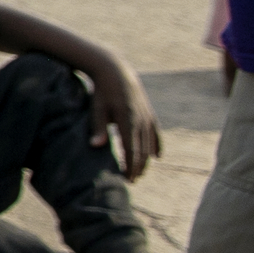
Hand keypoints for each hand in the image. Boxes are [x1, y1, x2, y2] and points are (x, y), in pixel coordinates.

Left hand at [85, 52, 163, 175]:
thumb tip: (95, 146)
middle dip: (138, 167)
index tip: (127, 180)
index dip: (131, 166)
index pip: (132, 150)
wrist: (115, 71)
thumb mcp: (97, 109)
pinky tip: (157, 157)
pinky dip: (156, 145)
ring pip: (149, 144)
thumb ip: (98, 128)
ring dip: (145, 159)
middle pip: (142, 150)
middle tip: (132, 181)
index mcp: (128, 121)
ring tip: (139, 172)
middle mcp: (141, 120)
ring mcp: (147, 117)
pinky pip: (155, 133)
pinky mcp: (149, 113)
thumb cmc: (102, 92)